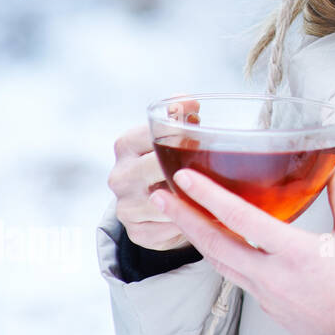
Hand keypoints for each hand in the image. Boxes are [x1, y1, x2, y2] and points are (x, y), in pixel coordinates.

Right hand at [108, 101, 199, 250]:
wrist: (153, 201)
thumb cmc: (169, 159)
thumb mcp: (173, 133)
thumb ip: (181, 115)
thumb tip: (189, 102)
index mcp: (125, 145)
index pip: (156, 135)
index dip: (184, 138)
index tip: (203, 141)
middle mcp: (120, 176)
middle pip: (161, 169)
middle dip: (190, 169)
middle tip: (214, 170)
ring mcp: (125, 207)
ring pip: (169, 202)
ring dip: (194, 199)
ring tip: (214, 194)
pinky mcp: (138, 233)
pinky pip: (172, 229)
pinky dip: (191, 223)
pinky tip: (202, 215)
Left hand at [149, 155, 334, 334]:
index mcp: (296, 253)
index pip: (243, 219)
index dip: (210, 196)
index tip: (186, 177)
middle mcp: (272, 275)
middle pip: (215, 244)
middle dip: (183, 218)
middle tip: (159, 196)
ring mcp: (264, 294)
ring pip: (219, 262)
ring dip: (194, 237)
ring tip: (177, 215)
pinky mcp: (264, 305)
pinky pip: (234, 275)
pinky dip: (217, 255)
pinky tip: (213, 242)